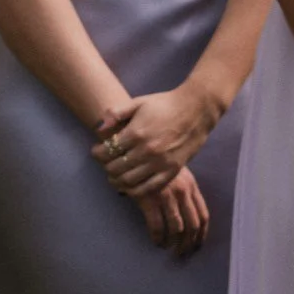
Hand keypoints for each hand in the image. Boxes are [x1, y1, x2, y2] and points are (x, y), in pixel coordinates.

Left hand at [93, 85, 215, 195]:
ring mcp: (160, 163)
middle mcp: (146, 150)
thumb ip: (116, 113)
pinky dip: (135, 191)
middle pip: (115, 168)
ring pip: (129, 181)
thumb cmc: (165, 104)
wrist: (196, 110)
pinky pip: (149, 188)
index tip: (96, 151)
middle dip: (106, 167)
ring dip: (117, 181)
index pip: (107, 151)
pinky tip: (130, 187)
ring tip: (114, 177)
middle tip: (105, 164)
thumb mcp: (139, 102)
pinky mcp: (172, 171)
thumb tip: (99, 127)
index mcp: (136, 133)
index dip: (97, 153)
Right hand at [136, 167, 209, 256]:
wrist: (136, 153)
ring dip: (174, 243)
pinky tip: (156, 242)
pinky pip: (157, 226)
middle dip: (189, 242)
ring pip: (177, 228)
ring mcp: (167, 196)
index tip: (197, 244)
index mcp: (192, 186)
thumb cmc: (155, 165)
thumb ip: (184, 191)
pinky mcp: (150, 200)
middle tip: (182, 253)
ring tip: (168, 249)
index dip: (202, 233)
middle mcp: (183, 192)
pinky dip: (158, 237)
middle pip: (192, 225)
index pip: (203, 215)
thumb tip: (186, 216)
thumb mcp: (177, 174)